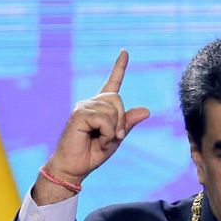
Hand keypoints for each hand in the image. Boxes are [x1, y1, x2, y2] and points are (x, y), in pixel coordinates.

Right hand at [34, 50, 150, 204]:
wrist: (74, 168)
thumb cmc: (91, 154)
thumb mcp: (116, 138)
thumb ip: (128, 123)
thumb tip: (147, 110)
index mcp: (100, 107)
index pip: (112, 83)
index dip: (119, 67)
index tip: (125, 52)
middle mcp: (90, 103)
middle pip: (117, 99)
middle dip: (121, 121)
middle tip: (114, 138)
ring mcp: (83, 107)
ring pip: (112, 110)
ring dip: (113, 130)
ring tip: (101, 141)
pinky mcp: (79, 114)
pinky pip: (104, 119)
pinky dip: (107, 133)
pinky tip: (96, 140)